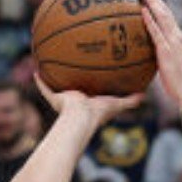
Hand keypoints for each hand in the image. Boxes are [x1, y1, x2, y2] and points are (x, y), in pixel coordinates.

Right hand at [31, 75, 145, 127]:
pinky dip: (40, 81)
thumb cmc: (99, 113)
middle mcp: (76, 101)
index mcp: (89, 103)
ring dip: (53, 79)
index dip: (92, 88)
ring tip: (50, 64)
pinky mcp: (55, 99)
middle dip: (73, 82)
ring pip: (57, 88)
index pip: (91, 94)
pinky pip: (45, 89)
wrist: (81, 117)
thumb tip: (145, 95)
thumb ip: (130, 101)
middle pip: (74, 90)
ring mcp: (64, 100)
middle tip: (72, 68)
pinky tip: (36, 70)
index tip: (93, 78)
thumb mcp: (117, 104)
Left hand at [138, 0, 181, 110]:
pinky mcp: (167, 51)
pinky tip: (142, 11)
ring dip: (152, 2)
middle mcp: (177, 36)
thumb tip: (148, 52)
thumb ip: (161, 54)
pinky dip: (149, 20)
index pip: (168, 16)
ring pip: (162, 16)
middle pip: (165, 11)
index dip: (158, 3)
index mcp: (178, 38)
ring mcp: (173, 42)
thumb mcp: (169, 64)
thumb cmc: (178, 83)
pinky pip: (156, 32)